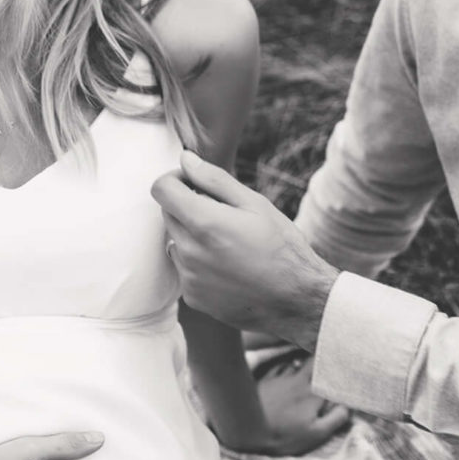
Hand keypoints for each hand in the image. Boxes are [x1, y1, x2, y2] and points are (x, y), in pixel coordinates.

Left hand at [151, 151, 339, 350]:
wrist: (296, 299)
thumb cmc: (281, 246)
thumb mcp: (255, 204)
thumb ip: (214, 179)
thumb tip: (185, 159)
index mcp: (204, 222)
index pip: (161, 190)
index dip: (175, 179)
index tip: (193, 183)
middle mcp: (189, 251)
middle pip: (167, 215)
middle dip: (186, 206)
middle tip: (222, 214)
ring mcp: (189, 277)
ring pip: (175, 242)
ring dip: (192, 236)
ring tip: (228, 244)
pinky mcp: (193, 297)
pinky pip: (185, 269)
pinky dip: (199, 263)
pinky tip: (229, 267)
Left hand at [218, 351, 350, 455]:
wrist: (247, 429)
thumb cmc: (284, 435)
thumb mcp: (315, 434)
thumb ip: (336, 418)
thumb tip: (348, 406)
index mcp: (314, 393)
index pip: (332, 373)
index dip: (339, 367)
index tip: (346, 365)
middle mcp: (299, 380)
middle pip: (314, 361)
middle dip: (322, 358)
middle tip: (329, 358)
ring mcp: (281, 378)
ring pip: (297, 362)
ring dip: (304, 362)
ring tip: (309, 363)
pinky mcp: (266, 380)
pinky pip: (280, 366)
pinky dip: (287, 365)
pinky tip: (287, 368)